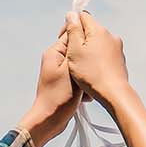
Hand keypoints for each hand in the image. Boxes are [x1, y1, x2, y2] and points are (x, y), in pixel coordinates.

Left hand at [17, 23, 82, 146]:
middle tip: (90, 73)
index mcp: (54, 52)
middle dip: (87, 61)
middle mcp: (56, 59)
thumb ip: (75, 48)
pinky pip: (80, 78)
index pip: (72, 33)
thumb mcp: (70, 69)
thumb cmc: (59, 96)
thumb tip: (75, 26)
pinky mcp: (65, 83)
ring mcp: (61, 72)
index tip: (95, 48)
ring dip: (87, 75)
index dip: (85, 39)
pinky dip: (84, 85)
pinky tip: (85, 96)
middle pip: (79, 51)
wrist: (50, 120)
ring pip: (81, 66)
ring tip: (85, 88)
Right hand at [64, 10, 129, 110]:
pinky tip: (93, 71)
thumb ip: (73, 30)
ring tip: (82, 66)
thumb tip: (71, 14)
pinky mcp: (119, 59)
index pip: (82, 16)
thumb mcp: (75, 50)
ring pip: (97, 42)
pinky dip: (97, 59)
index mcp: (99, 30)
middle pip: (90, 30)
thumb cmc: (91, 73)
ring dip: (88, 50)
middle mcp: (110, 36)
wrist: (113, 93)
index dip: (71, 26)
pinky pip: (104, 53)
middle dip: (79, 39)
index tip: (65, 41)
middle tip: (72, 56)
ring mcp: (117, 48)